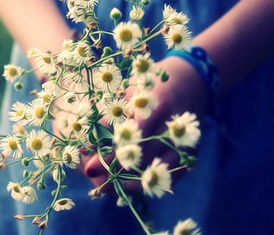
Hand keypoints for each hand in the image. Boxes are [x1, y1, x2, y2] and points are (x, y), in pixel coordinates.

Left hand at [82, 55, 208, 192]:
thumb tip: (86, 146)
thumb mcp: (128, 96)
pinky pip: (167, 179)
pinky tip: (126, 188)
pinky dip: (146, 185)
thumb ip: (108, 119)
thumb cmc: (147, 90)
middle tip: (93, 178)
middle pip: (140, 156)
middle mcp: (172, 126)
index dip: (107, 153)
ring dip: (128, 182)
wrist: (186, 86)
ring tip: (105, 187)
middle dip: (114, 169)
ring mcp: (184, 144)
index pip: (129, 135)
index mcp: (156, 104)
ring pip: (153, 171)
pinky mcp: (189, 157)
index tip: (88, 165)